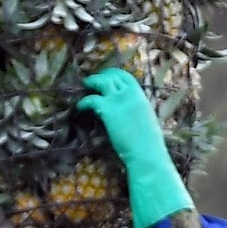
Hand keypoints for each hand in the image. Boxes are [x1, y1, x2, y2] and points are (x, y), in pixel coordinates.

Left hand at [78, 68, 188, 227]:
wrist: (146, 152)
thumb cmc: (147, 142)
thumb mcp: (145, 118)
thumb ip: (136, 109)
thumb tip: (128, 110)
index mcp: (140, 95)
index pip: (125, 77)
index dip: (113, 75)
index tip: (105, 78)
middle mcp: (130, 93)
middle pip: (112, 75)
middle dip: (100, 76)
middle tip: (90, 82)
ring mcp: (119, 100)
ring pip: (101, 82)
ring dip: (90, 83)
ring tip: (83, 88)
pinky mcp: (107, 110)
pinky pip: (91, 99)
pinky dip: (83, 102)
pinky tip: (79, 107)